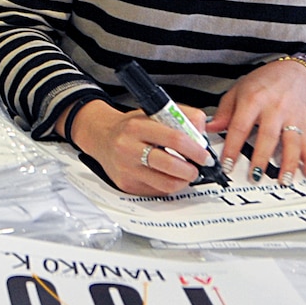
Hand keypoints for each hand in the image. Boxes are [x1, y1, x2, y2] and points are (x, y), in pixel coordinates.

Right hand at [69, 99, 214, 196]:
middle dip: (192, 170)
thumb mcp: (153, 113)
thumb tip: (201, 131)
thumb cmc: (130, 127)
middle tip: (196, 167)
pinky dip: (167, 186)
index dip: (196, 150)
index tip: (204, 155)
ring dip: (183, 181)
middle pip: (171, 165)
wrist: (101, 138)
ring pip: (166, 184)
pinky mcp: (126, 184)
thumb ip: (181, 116)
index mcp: (137, 127)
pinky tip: (166, 176)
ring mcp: (126, 169)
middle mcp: (128, 148)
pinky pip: (157, 191)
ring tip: (184, 174)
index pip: (175, 139)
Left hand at [207, 58, 305, 182]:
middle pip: (268, 136)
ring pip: (291, 141)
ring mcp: (290, 116)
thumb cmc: (262, 83)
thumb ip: (224, 112)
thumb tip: (209, 129)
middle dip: (261, 158)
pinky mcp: (303, 123)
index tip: (227, 165)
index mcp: (252, 100)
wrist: (291, 72)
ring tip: (283, 180)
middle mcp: (273, 108)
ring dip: (288, 163)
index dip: (233, 147)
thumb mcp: (237, 90)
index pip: (240, 126)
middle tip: (255, 176)